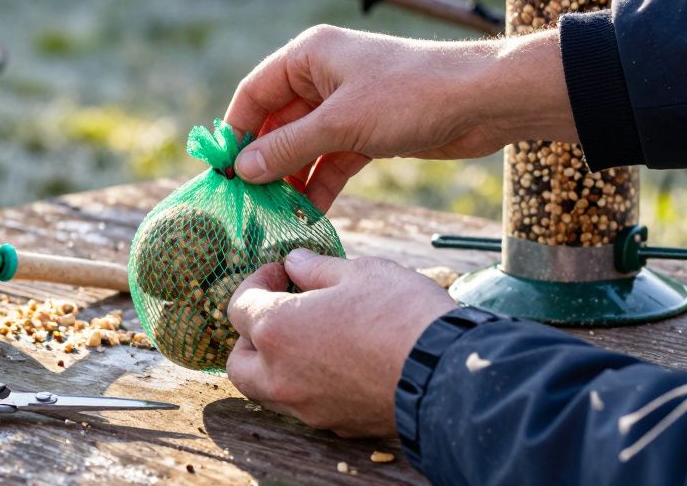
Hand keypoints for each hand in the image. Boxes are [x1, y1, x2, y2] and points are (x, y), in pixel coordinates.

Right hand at [224, 25, 576, 211]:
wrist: (483, 101)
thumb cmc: (411, 95)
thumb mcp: (341, 124)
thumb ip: (289, 147)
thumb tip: (243, 169)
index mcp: (309, 56)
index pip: (254, 92)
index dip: (235, 130)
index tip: (220, 169)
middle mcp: (323, 76)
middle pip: (277, 122)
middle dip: (264, 161)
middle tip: (246, 200)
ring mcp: (346, 105)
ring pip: (304, 145)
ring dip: (291, 178)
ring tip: (274, 214)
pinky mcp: (369, 131)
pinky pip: (331, 159)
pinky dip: (320, 183)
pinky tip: (309, 213)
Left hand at [225, 249, 456, 437]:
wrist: (447, 373)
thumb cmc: (400, 314)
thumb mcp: (358, 272)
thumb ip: (315, 267)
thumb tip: (294, 263)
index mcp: (277, 330)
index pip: (239, 307)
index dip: (257, 282)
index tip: (282, 273)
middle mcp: (280, 375)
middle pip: (239, 359)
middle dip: (250, 334)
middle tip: (280, 310)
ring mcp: (306, 406)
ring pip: (266, 389)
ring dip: (273, 364)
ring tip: (306, 337)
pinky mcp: (334, 424)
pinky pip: (303, 404)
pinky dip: (305, 384)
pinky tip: (334, 361)